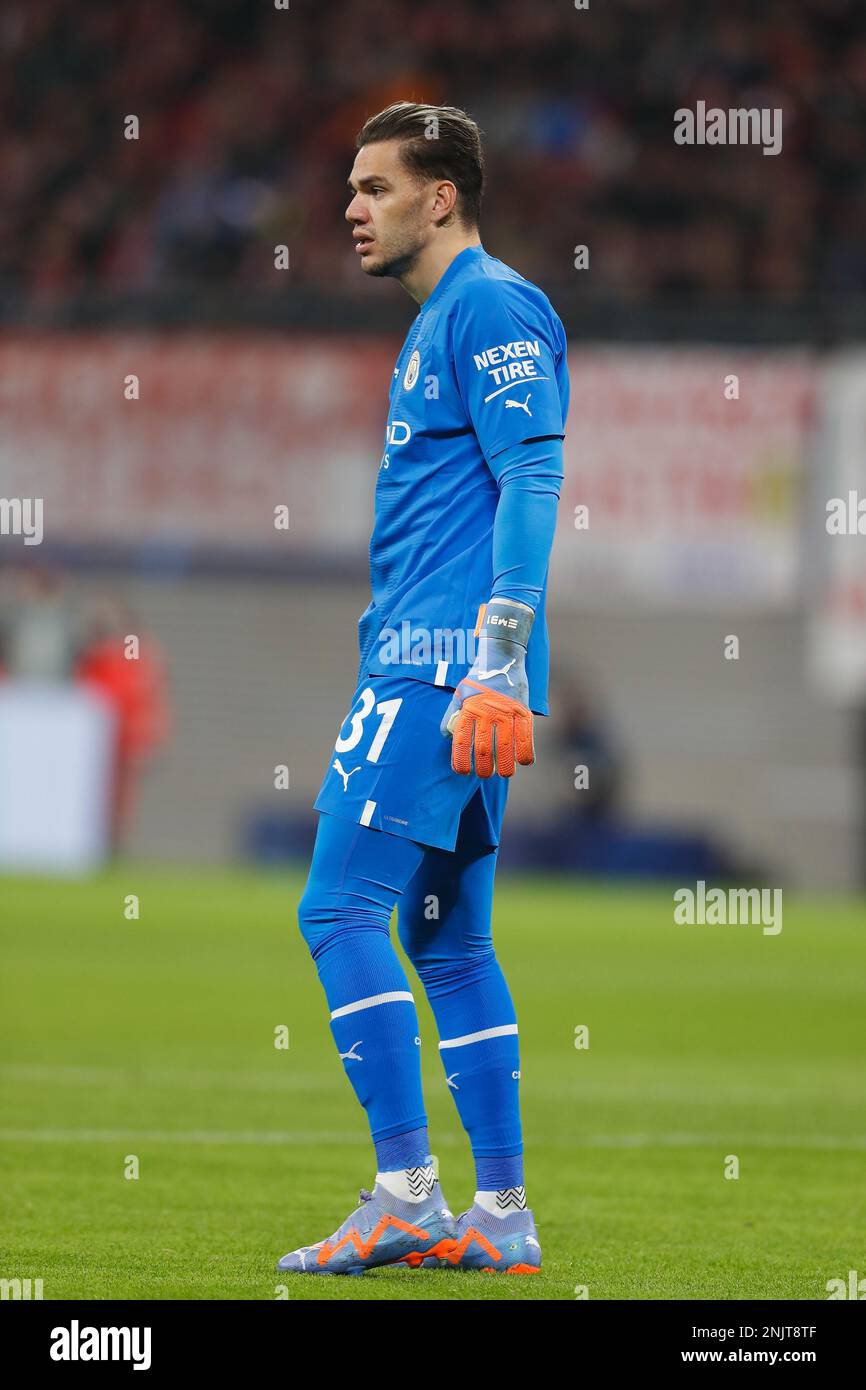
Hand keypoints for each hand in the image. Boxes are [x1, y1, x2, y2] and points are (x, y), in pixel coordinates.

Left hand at [440, 598, 534, 776]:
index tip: (463, 772)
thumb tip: (446, 735)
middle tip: (485, 774)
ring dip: (505, 766)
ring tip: (504, 773)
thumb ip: (452, 714)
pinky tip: (525, 762)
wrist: (501, 658)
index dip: (461, 761)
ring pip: (505, 748)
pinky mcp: (522, 711)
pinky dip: (526, 753)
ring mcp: (505, 712)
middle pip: (483, 750)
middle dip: (483, 768)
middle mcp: (486, 712)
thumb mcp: (460, 694)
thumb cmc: (478, 679)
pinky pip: (526, 738)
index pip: (461, 742)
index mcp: (468, 710)